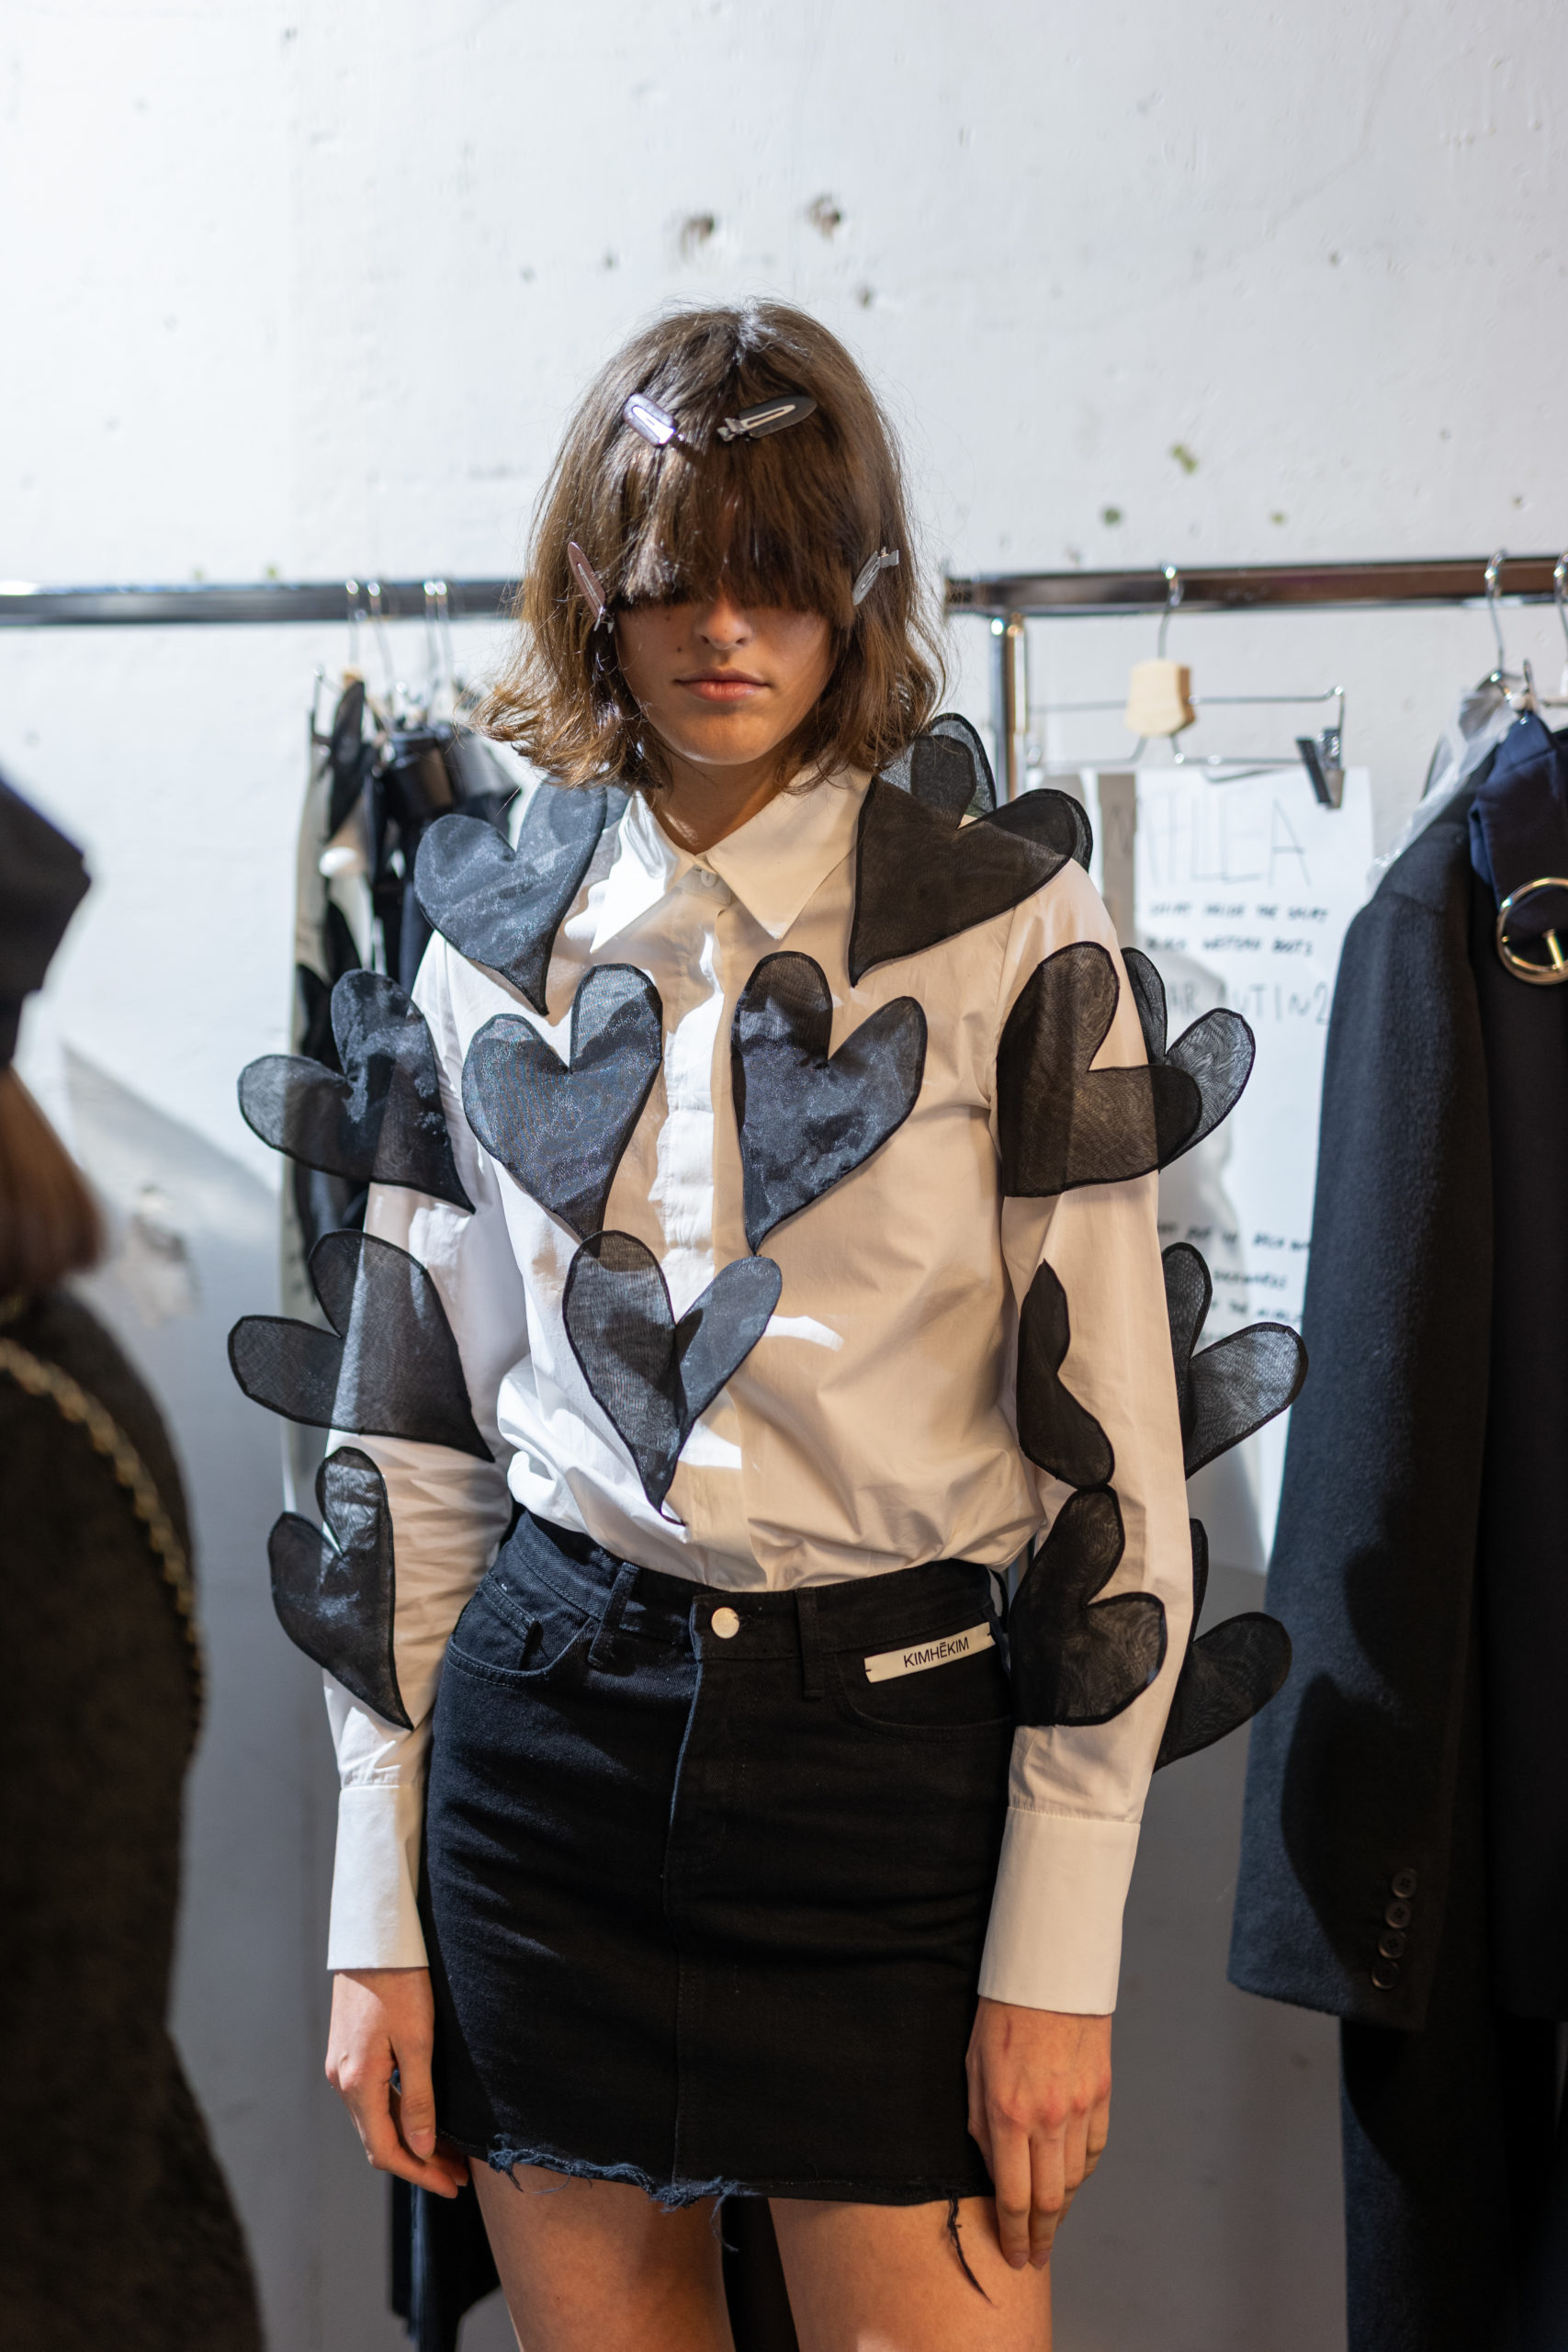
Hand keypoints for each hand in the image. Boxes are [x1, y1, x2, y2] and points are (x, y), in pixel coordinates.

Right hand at [327, 1968, 468, 2197]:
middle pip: (378, 2140)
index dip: (420, 2174)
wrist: (374, 1938)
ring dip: (410, 2140)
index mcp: (357, 2082)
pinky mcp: (348, 2052)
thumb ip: (417, 2099)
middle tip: (459, 2173)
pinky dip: (398, 2116)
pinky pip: (372, 2099)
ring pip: (375, 2121)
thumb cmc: (401, 1982)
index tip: (452, 2185)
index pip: (385, 2150)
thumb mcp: (418, 2040)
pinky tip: (423, 2117)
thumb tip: (419, 2150)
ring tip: (449, 2150)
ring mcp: (341, 2066)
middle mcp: (342, 2080)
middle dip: (419, 2162)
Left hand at [965, 1997, 1111, 2270]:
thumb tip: (991, 2168)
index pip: (1014, 2197)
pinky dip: (1084, 2172)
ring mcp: (1080, 2108)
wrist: (1049, 1971)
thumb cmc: (1001, 2014)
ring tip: (1051, 2223)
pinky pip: (1095, 2148)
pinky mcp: (1101, 2093)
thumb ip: (981, 2124)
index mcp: (1007, 2114)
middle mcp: (1047, 2119)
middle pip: (1050, 2200)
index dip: (1013, 2235)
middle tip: (1036, 2259)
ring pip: (1076, 2179)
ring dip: (1063, 2208)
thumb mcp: (973, 2068)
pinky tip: (1073, 2180)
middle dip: (1041, 2237)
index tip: (1014, 2257)